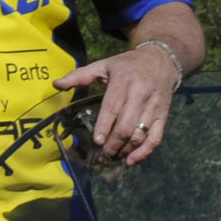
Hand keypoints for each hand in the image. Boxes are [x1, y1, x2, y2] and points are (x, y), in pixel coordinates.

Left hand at [55, 40, 180, 166]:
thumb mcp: (103, 65)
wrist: (161, 59)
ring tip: (112, 157)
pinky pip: (156, 137)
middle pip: (127, 125)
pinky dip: (145, 152)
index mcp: (123, 81)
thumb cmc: (127, 65)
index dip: (105, 125)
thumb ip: (79, 76)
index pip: (113, 107)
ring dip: (126, 150)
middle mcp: (141, 94)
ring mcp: (154, 106)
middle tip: (102, 156)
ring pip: (141, 134)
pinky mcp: (164, 114)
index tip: (97, 141)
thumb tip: (56, 84)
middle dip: (113, 144)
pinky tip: (132, 161)